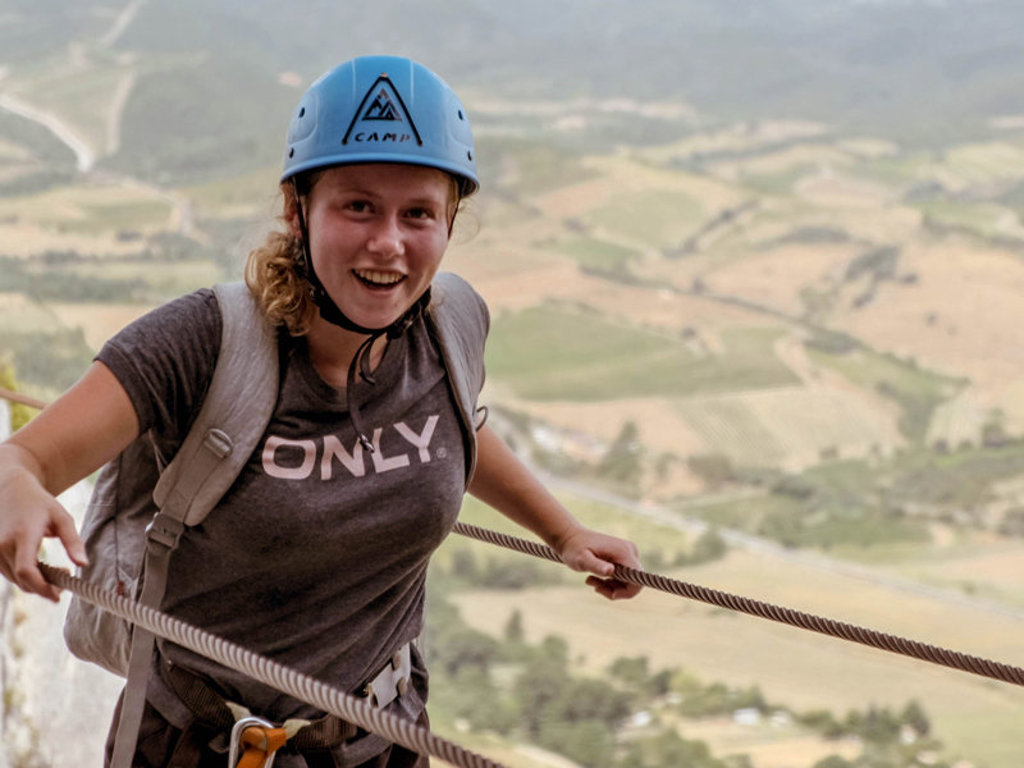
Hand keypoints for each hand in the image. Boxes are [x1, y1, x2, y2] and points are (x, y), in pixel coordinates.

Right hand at [0, 466, 86, 601]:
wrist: (10, 490)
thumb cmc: (41, 504)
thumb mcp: (62, 518)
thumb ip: (73, 542)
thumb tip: (83, 565)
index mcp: (22, 535)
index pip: (27, 570)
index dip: (41, 587)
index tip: (58, 596)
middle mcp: (3, 545)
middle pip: (22, 580)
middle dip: (45, 587)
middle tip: (65, 579)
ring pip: (15, 580)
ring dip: (36, 583)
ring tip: (58, 571)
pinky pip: (9, 574)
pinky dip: (26, 577)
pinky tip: (42, 568)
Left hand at [554, 526, 642, 599]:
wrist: (571, 538)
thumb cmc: (574, 548)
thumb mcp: (581, 559)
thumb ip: (596, 565)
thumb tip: (611, 571)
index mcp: (623, 552)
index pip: (638, 579)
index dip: (627, 592)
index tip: (610, 594)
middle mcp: (630, 551)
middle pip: (633, 583)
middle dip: (615, 590)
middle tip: (595, 587)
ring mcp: (628, 554)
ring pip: (628, 582)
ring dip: (610, 587)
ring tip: (590, 581)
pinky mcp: (624, 558)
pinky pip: (623, 578)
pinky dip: (610, 583)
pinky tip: (594, 578)